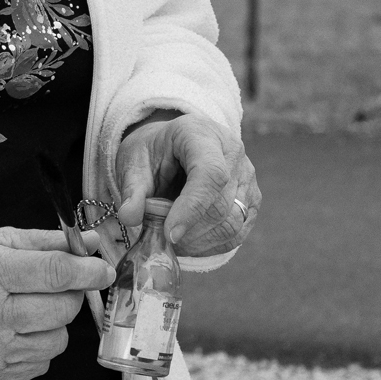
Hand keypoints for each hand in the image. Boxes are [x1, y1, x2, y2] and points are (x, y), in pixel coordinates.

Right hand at [0, 228, 114, 379]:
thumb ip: (46, 243)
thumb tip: (90, 245)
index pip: (55, 273)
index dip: (87, 271)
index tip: (102, 270)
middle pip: (62, 310)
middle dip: (69, 295)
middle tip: (55, 286)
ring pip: (57, 341)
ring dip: (53, 324)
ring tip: (28, 310)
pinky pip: (39, 365)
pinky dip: (37, 348)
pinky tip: (16, 331)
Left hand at [115, 112, 259, 258]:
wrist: (173, 146)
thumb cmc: (153, 152)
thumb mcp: (133, 162)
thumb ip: (132, 189)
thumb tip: (129, 216)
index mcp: (201, 134)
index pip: (210, 174)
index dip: (192, 208)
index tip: (170, 233)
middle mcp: (232, 151)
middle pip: (222, 203)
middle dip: (190, 230)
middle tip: (162, 239)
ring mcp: (247, 175)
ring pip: (234, 222)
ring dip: (201, 242)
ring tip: (174, 241)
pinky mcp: (251, 198)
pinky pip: (239, 231)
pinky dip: (214, 245)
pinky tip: (191, 243)